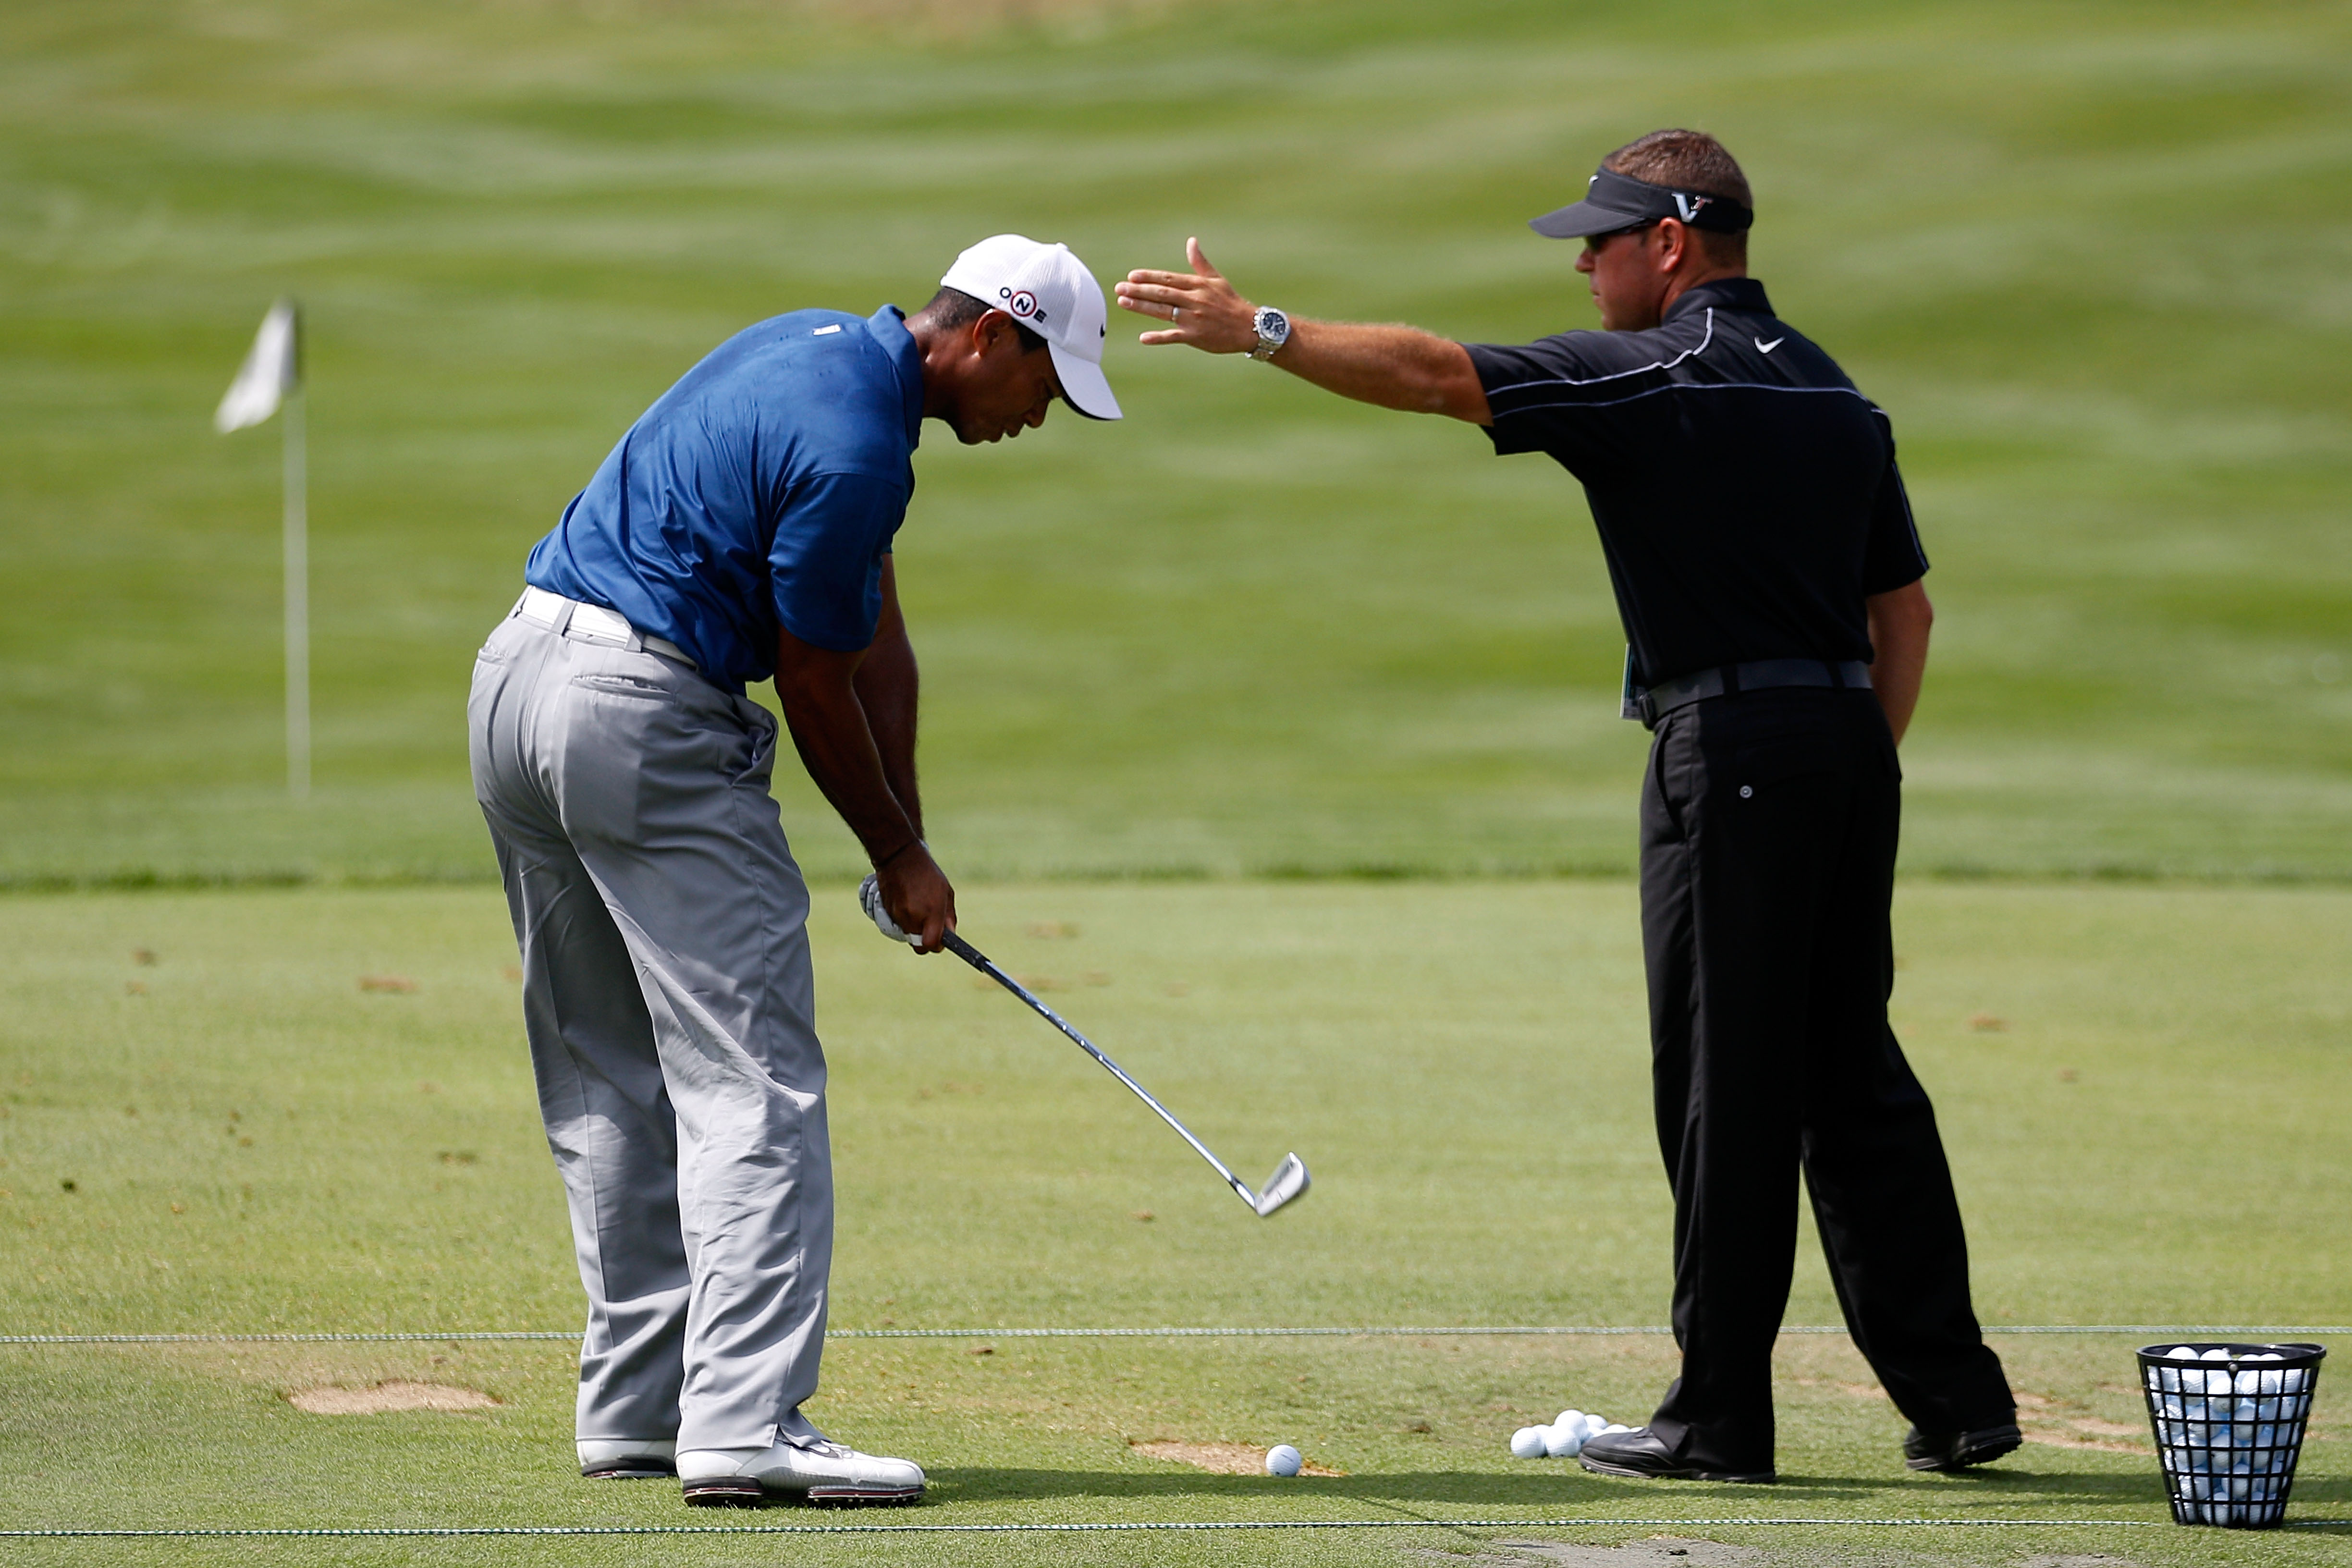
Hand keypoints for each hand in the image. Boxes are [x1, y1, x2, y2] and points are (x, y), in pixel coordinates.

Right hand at [876, 843, 954, 954]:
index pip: (931, 944)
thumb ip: (949, 917)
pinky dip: (904, 920)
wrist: (899, 858)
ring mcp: (898, 916)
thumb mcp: (946, 892)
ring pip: (908, 935)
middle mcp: (914, 917)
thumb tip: (950, 935)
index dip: (937, 946)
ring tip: (918, 907)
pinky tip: (907, 902)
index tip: (941, 942)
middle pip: (919, 945)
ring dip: (915, 928)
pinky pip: (899, 925)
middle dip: (925, 941)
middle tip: (930, 928)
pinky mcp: (887, 913)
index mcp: (931, 912)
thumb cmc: (927, 874)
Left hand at [1115, 238, 1259, 353]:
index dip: (1149, 277)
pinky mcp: (1196, 337)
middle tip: (1119, 288)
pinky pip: (1173, 337)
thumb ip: (1200, 262)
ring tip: (1123, 303)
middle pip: (1161, 293)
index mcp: (1197, 285)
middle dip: (1138, 291)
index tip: (1132, 276)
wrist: (1249, 327)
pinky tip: (1144, 338)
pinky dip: (1159, 338)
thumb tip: (1191, 241)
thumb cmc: (1231, 302)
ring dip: (1142, 307)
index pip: (1168, 278)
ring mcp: (1194, 319)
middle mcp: (1194, 300)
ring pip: (1163, 311)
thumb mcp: (1216, 279)